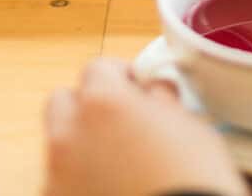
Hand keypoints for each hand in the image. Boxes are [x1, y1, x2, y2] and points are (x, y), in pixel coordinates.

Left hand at [43, 58, 248, 195]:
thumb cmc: (194, 183)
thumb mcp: (193, 129)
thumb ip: (163, 102)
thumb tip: (155, 93)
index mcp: (104, 103)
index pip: (99, 67)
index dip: (122, 75)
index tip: (139, 88)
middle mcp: (70, 135)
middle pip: (64, 101)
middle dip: (89, 105)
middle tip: (123, 120)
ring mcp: (57, 176)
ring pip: (60, 143)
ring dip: (83, 143)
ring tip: (121, 163)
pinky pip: (62, 181)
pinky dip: (80, 180)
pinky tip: (112, 189)